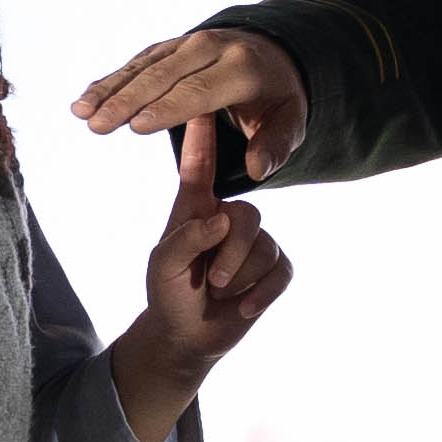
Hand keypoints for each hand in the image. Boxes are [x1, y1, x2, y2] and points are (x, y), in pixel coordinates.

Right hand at [72, 26, 307, 180]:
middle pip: (163, 76)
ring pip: (143, 67)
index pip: (200, 90)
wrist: (273, 54)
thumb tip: (257, 170)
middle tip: (97, 125)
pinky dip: (109, 81)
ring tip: (80, 113)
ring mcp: (185, 44)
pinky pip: (136, 64)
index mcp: (242, 67)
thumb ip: (276, 145)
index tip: (137, 127)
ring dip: (109, 90)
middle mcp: (210, 48)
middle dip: (127, 100)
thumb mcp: (291, 121)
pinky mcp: (167, 47)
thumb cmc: (278, 98)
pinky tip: (84, 101)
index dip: (167, 108)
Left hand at [106, 120, 295, 441]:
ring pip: (263, 247)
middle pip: (247, 215)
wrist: (187, 337)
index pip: (201, 166)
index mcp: (196, 209)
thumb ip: (186, 238)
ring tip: (218, 293)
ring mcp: (254, 243)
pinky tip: (244, 307)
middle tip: (209, 281)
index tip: (202, 105)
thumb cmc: (168, 292)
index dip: (202, 137)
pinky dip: (260, 294)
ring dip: (239, 278)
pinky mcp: (272, 269)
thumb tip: (223, 218)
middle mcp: (228, 218)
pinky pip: (280, 272)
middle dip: (230, 254)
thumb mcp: (161, 266)